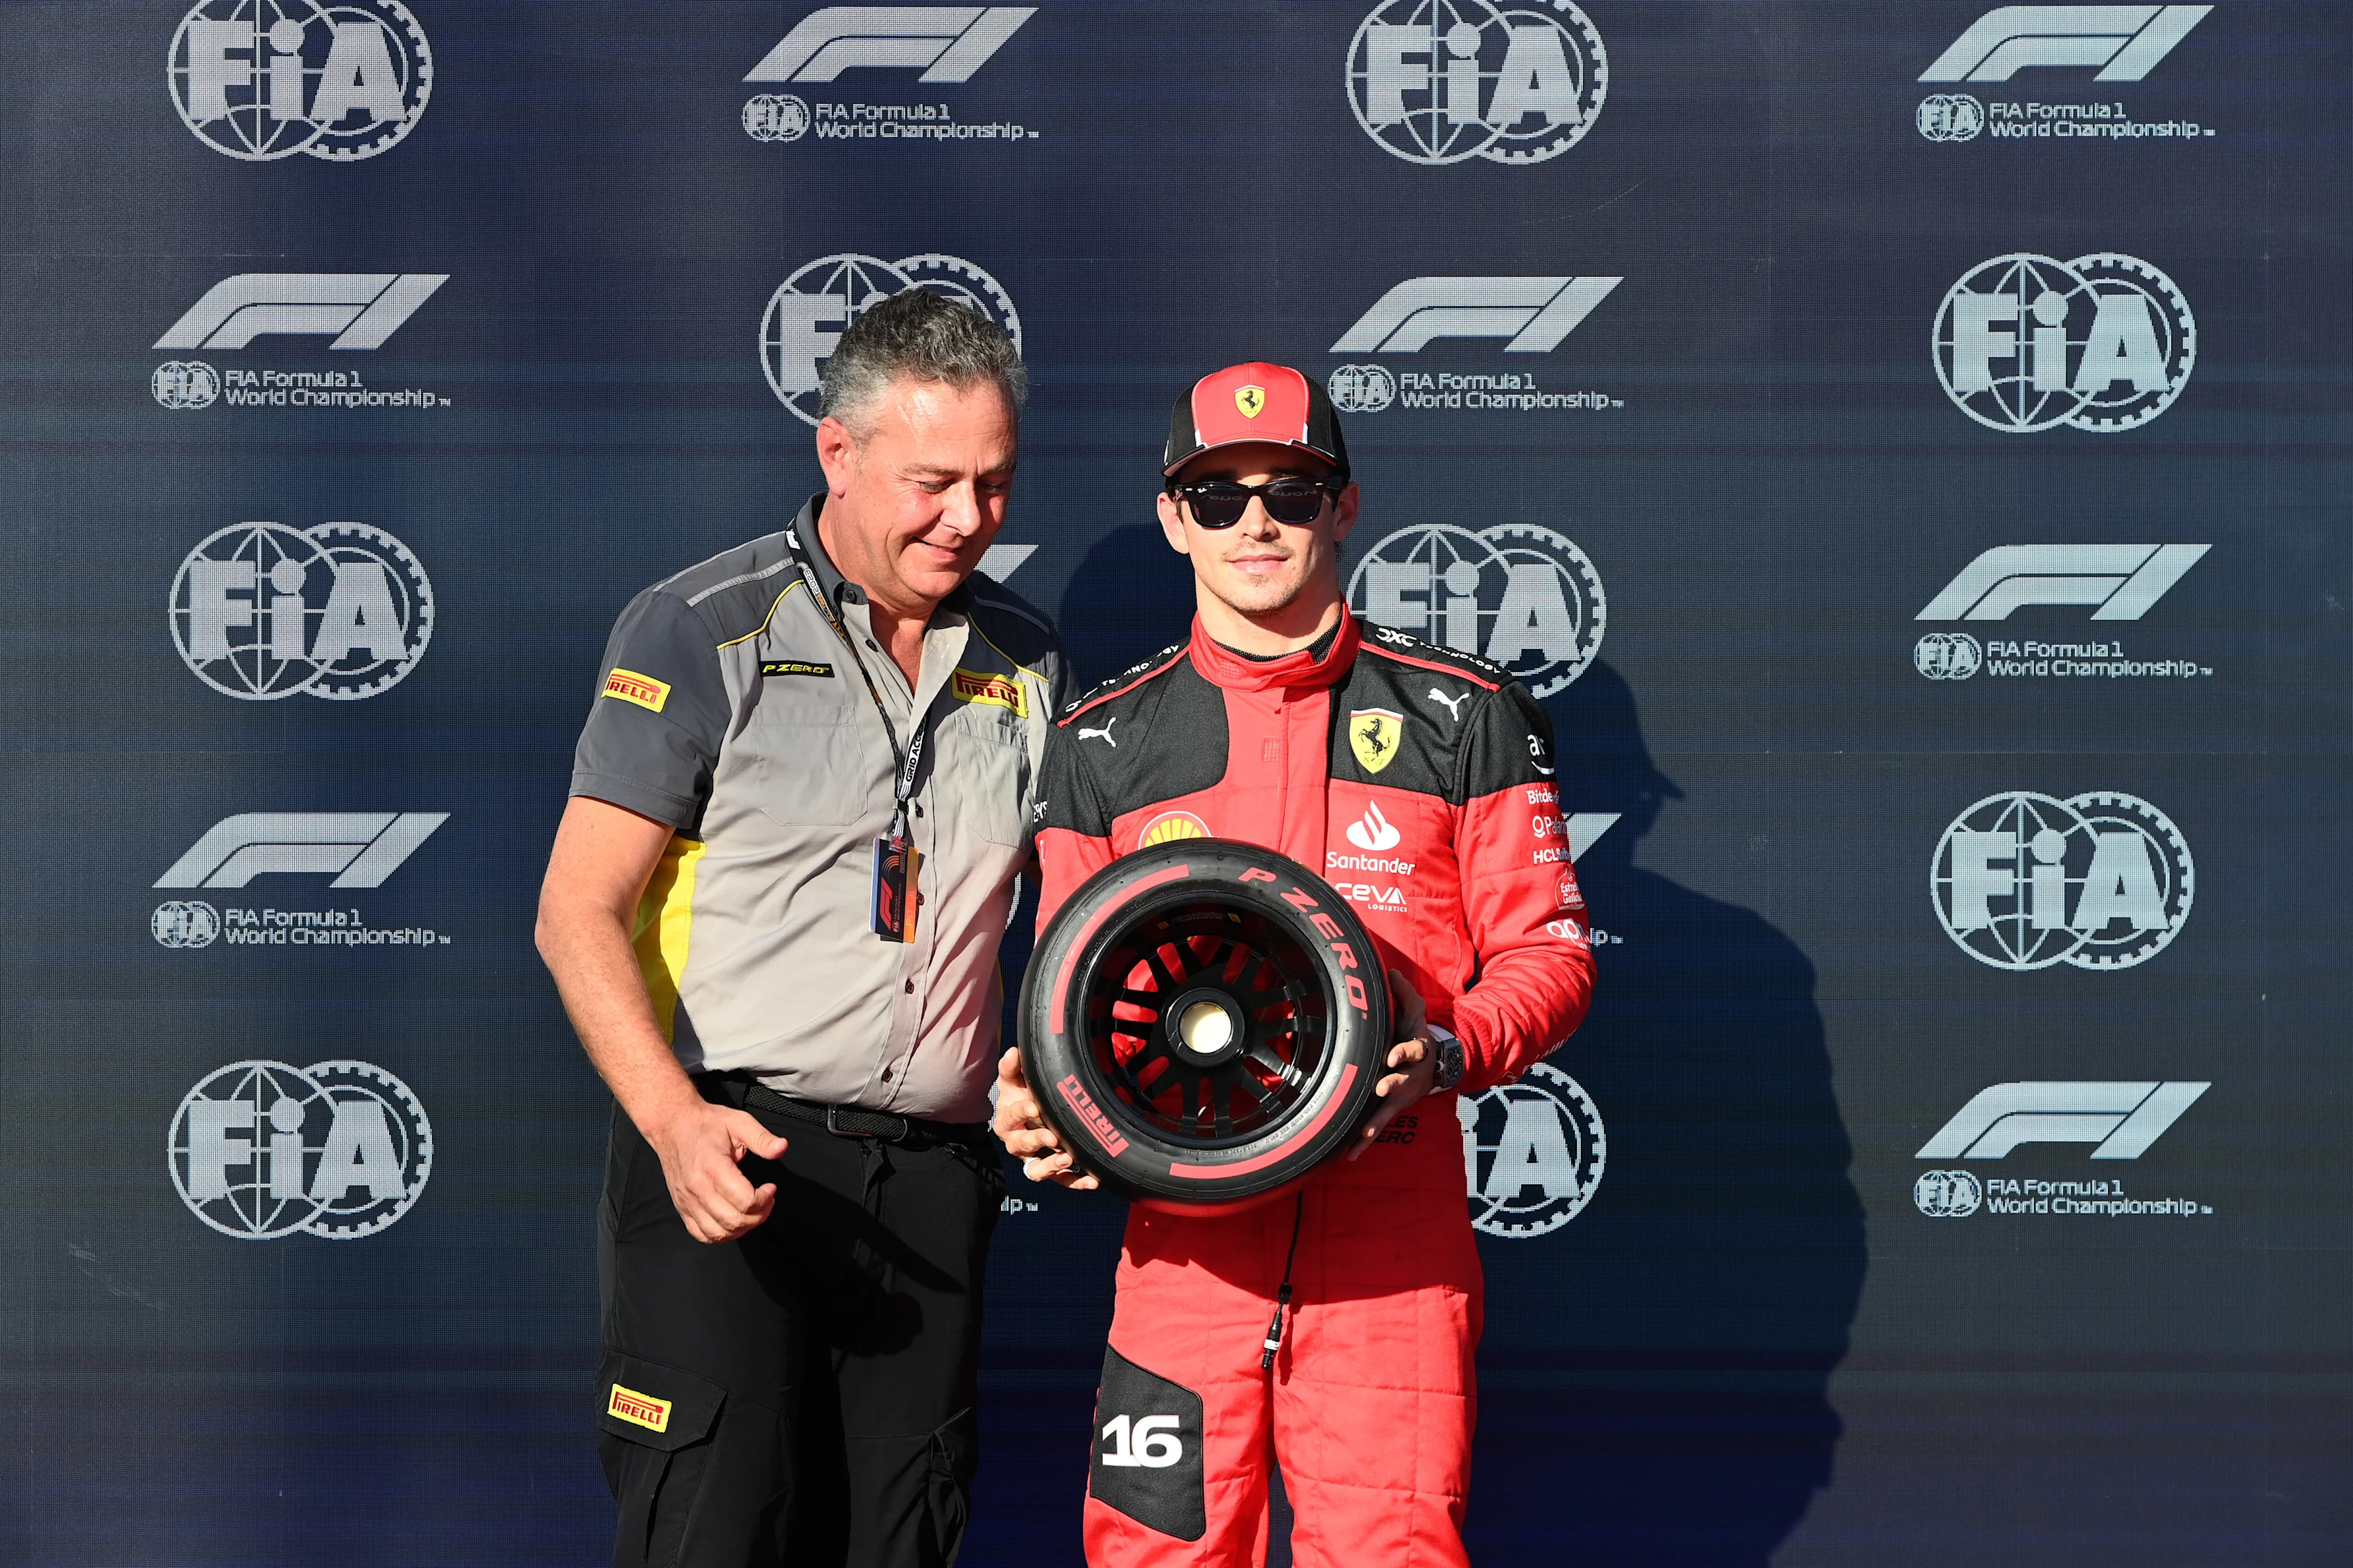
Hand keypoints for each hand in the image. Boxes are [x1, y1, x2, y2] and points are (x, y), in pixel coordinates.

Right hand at [644, 1100, 790, 1243]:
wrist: (672, 1125)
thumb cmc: (704, 1124)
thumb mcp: (738, 1122)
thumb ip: (762, 1138)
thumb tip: (781, 1148)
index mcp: (713, 1167)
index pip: (745, 1201)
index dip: (765, 1199)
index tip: (770, 1188)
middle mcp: (697, 1188)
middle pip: (734, 1220)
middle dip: (759, 1215)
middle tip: (766, 1201)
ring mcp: (687, 1201)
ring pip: (719, 1233)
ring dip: (742, 1228)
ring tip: (752, 1212)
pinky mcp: (682, 1207)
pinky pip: (701, 1234)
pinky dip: (721, 1235)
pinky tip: (732, 1221)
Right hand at [993, 1047, 1099, 1190]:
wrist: (1025, 1115)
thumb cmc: (1019, 1096)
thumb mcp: (1013, 1080)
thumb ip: (1012, 1068)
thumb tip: (1014, 1051)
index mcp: (1007, 1119)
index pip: (1011, 1117)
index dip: (1021, 1113)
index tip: (1034, 1107)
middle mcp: (1017, 1142)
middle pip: (1022, 1145)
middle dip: (1037, 1141)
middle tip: (1052, 1136)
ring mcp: (1034, 1158)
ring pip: (1037, 1169)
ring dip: (1051, 1166)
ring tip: (1067, 1160)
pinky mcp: (1050, 1170)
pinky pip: (1061, 1180)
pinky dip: (1076, 1182)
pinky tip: (1093, 1181)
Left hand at [1349, 969, 1434, 1160]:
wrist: (1434, 1066)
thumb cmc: (1417, 1035)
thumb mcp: (1416, 1011)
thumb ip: (1404, 993)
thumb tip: (1389, 969)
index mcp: (1415, 1051)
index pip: (1412, 1050)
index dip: (1403, 1053)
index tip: (1392, 1056)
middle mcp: (1409, 1075)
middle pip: (1401, 1082)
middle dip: (1392, 1085)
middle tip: (1382, 1088)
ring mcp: (1400, 1096)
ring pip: (1388, 1110)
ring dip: (1376, 1122)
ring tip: (1364, 1134)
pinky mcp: (1390, 1109)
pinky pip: (1376, 1127)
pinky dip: (1363, 1142)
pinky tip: (1348, 1156)